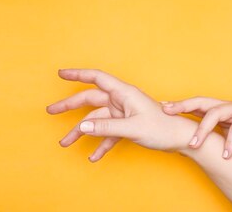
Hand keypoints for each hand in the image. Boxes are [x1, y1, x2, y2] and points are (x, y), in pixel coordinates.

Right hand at [46, 69, 196, 161]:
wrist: (181, 139)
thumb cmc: (163, 128)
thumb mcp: (133, 128)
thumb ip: (106, 127)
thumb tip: (81, 126)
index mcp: (123, 93)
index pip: (96, 78)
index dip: (77, 74)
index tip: (60, 73)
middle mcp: (121, 101)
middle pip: (89, 99)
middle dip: (69, 105)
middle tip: (50, 110)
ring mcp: (122, 114)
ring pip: (95, 120)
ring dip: (80, 132)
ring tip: (65, 143)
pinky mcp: (126, 126)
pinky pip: (107, 134)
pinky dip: (99, 144)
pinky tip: (93, 157)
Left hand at [161, 97, 231, 163]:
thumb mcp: (224, 145)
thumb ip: (208, 141)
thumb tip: (180, 146)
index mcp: (222, 112)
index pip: (196, 106)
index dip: (180, 106)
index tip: (162, 108)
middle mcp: (230, 106)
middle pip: (203, 102)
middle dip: (183, 106)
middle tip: (167, 111)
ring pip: (217, 113)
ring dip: (203, 130)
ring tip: (194, 144)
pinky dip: (230, 142)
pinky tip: (226, 155)